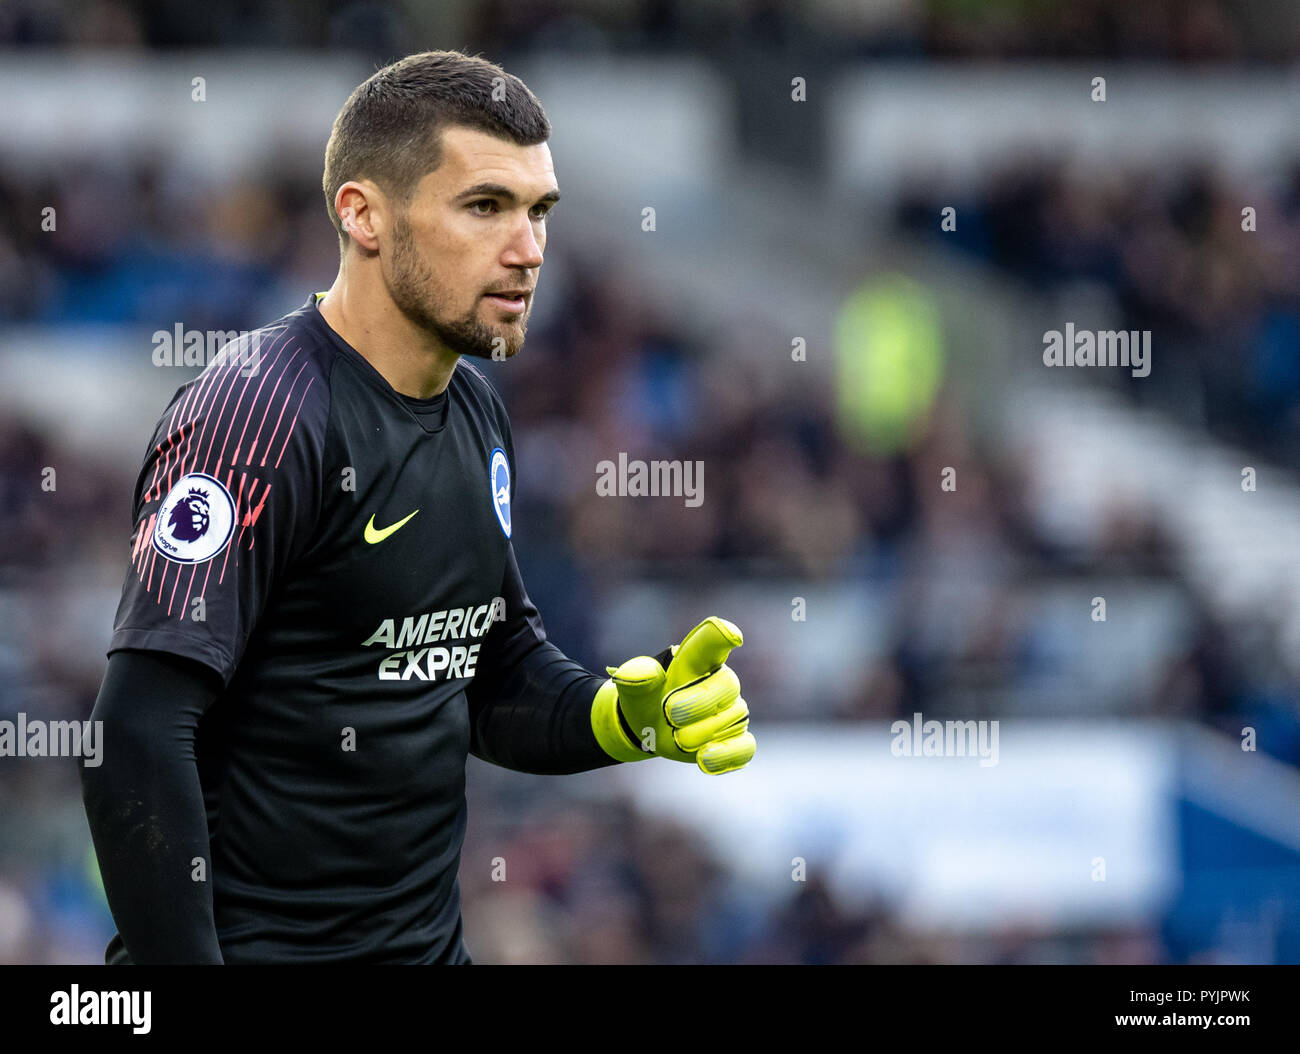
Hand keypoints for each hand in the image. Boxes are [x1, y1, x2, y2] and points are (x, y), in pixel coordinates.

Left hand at [590, 617, 755, 774]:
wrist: (649, 727)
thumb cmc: (647, 699)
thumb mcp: (634, 688)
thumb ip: (636, 677)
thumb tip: (644, 673)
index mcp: (697, 658)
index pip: (712, 640)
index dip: (723, 635)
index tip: (731, 636)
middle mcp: (720, 680)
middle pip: (727, 684)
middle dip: (698, 702)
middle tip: (668, 714)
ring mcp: (732, 710)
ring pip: (732, 719)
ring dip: (700, 733)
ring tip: (676, 738)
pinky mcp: (737, 740)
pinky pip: (744, 747)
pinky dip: (725, 755)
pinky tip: (704, 759)